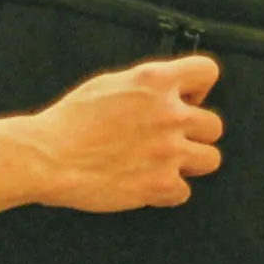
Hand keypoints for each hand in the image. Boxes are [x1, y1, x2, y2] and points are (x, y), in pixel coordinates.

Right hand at [0, 56, 223, 221]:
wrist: (48, 157)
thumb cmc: (69, 121)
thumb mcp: (108, 84)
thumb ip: (144, 86)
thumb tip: (165, 91)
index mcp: (155, 82)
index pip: (207, 72)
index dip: (199, 87)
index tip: (186, 99)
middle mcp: (169, 115)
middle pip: (215, 125)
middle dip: (195, 132)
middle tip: (170, 138)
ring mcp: (169, 151)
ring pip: (211, 159)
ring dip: (191, 162)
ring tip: (164, 163)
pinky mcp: (161, 185)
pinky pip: (185, 192)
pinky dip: (169, 192)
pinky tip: (148, 184)